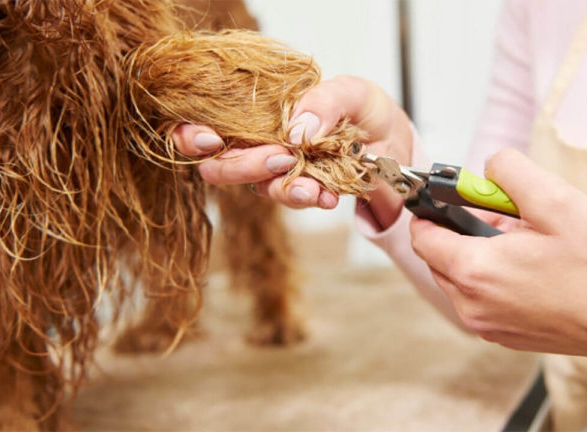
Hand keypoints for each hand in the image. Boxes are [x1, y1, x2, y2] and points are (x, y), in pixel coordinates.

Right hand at [172, 76, 412, 220]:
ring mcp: (278, 171)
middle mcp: (259, 142)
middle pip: (219, 166)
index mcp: (257, 110)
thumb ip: (325, 101)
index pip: (203, 123)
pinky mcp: (302, 192)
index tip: (210, 139)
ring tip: (311, 185)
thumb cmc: (365, 110)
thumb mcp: (352, 92)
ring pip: (257, 188)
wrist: (395, 143)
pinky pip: (293, 201)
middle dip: (242, 167)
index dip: (191, 136)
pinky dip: (309, 199)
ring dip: (281, 188)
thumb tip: (297, 130)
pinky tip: (328, 194)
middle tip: (280, 158)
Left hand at [409, 148, 586, 401]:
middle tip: (504, 215)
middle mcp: (471, 305)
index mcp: (475, 271)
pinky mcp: (503, 336)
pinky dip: (492, 277)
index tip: (454, 195)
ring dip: (477, 253)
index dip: (433, 209)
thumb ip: (511, 172)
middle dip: (462, 229)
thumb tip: (489, 167)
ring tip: (523, 241)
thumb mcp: (557, 200)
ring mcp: (487, 325)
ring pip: (458, 278)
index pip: (422, 236)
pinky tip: (530, 267)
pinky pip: (479, 298)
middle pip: (438, 257)